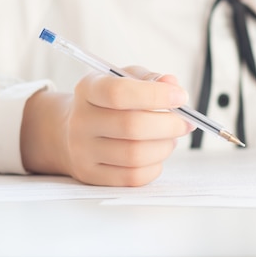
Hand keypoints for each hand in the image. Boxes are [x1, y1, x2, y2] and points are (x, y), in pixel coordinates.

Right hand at [20, 67, 193, 185]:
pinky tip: (156, 154)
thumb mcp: (124, 80)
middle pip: (132, 126)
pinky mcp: (91, 175)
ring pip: (135, 155)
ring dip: (164, 146)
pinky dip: (154, 166)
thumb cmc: (107, 103)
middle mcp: (81, 120)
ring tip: (170, 138)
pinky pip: (133, 176)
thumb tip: (171, 85)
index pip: (118, 92)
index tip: (181, 96)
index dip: (155, 95)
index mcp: (88, 90)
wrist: (70, 131)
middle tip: (185, 122)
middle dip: (169, 125)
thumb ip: (150, 79)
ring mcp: (83, 151)